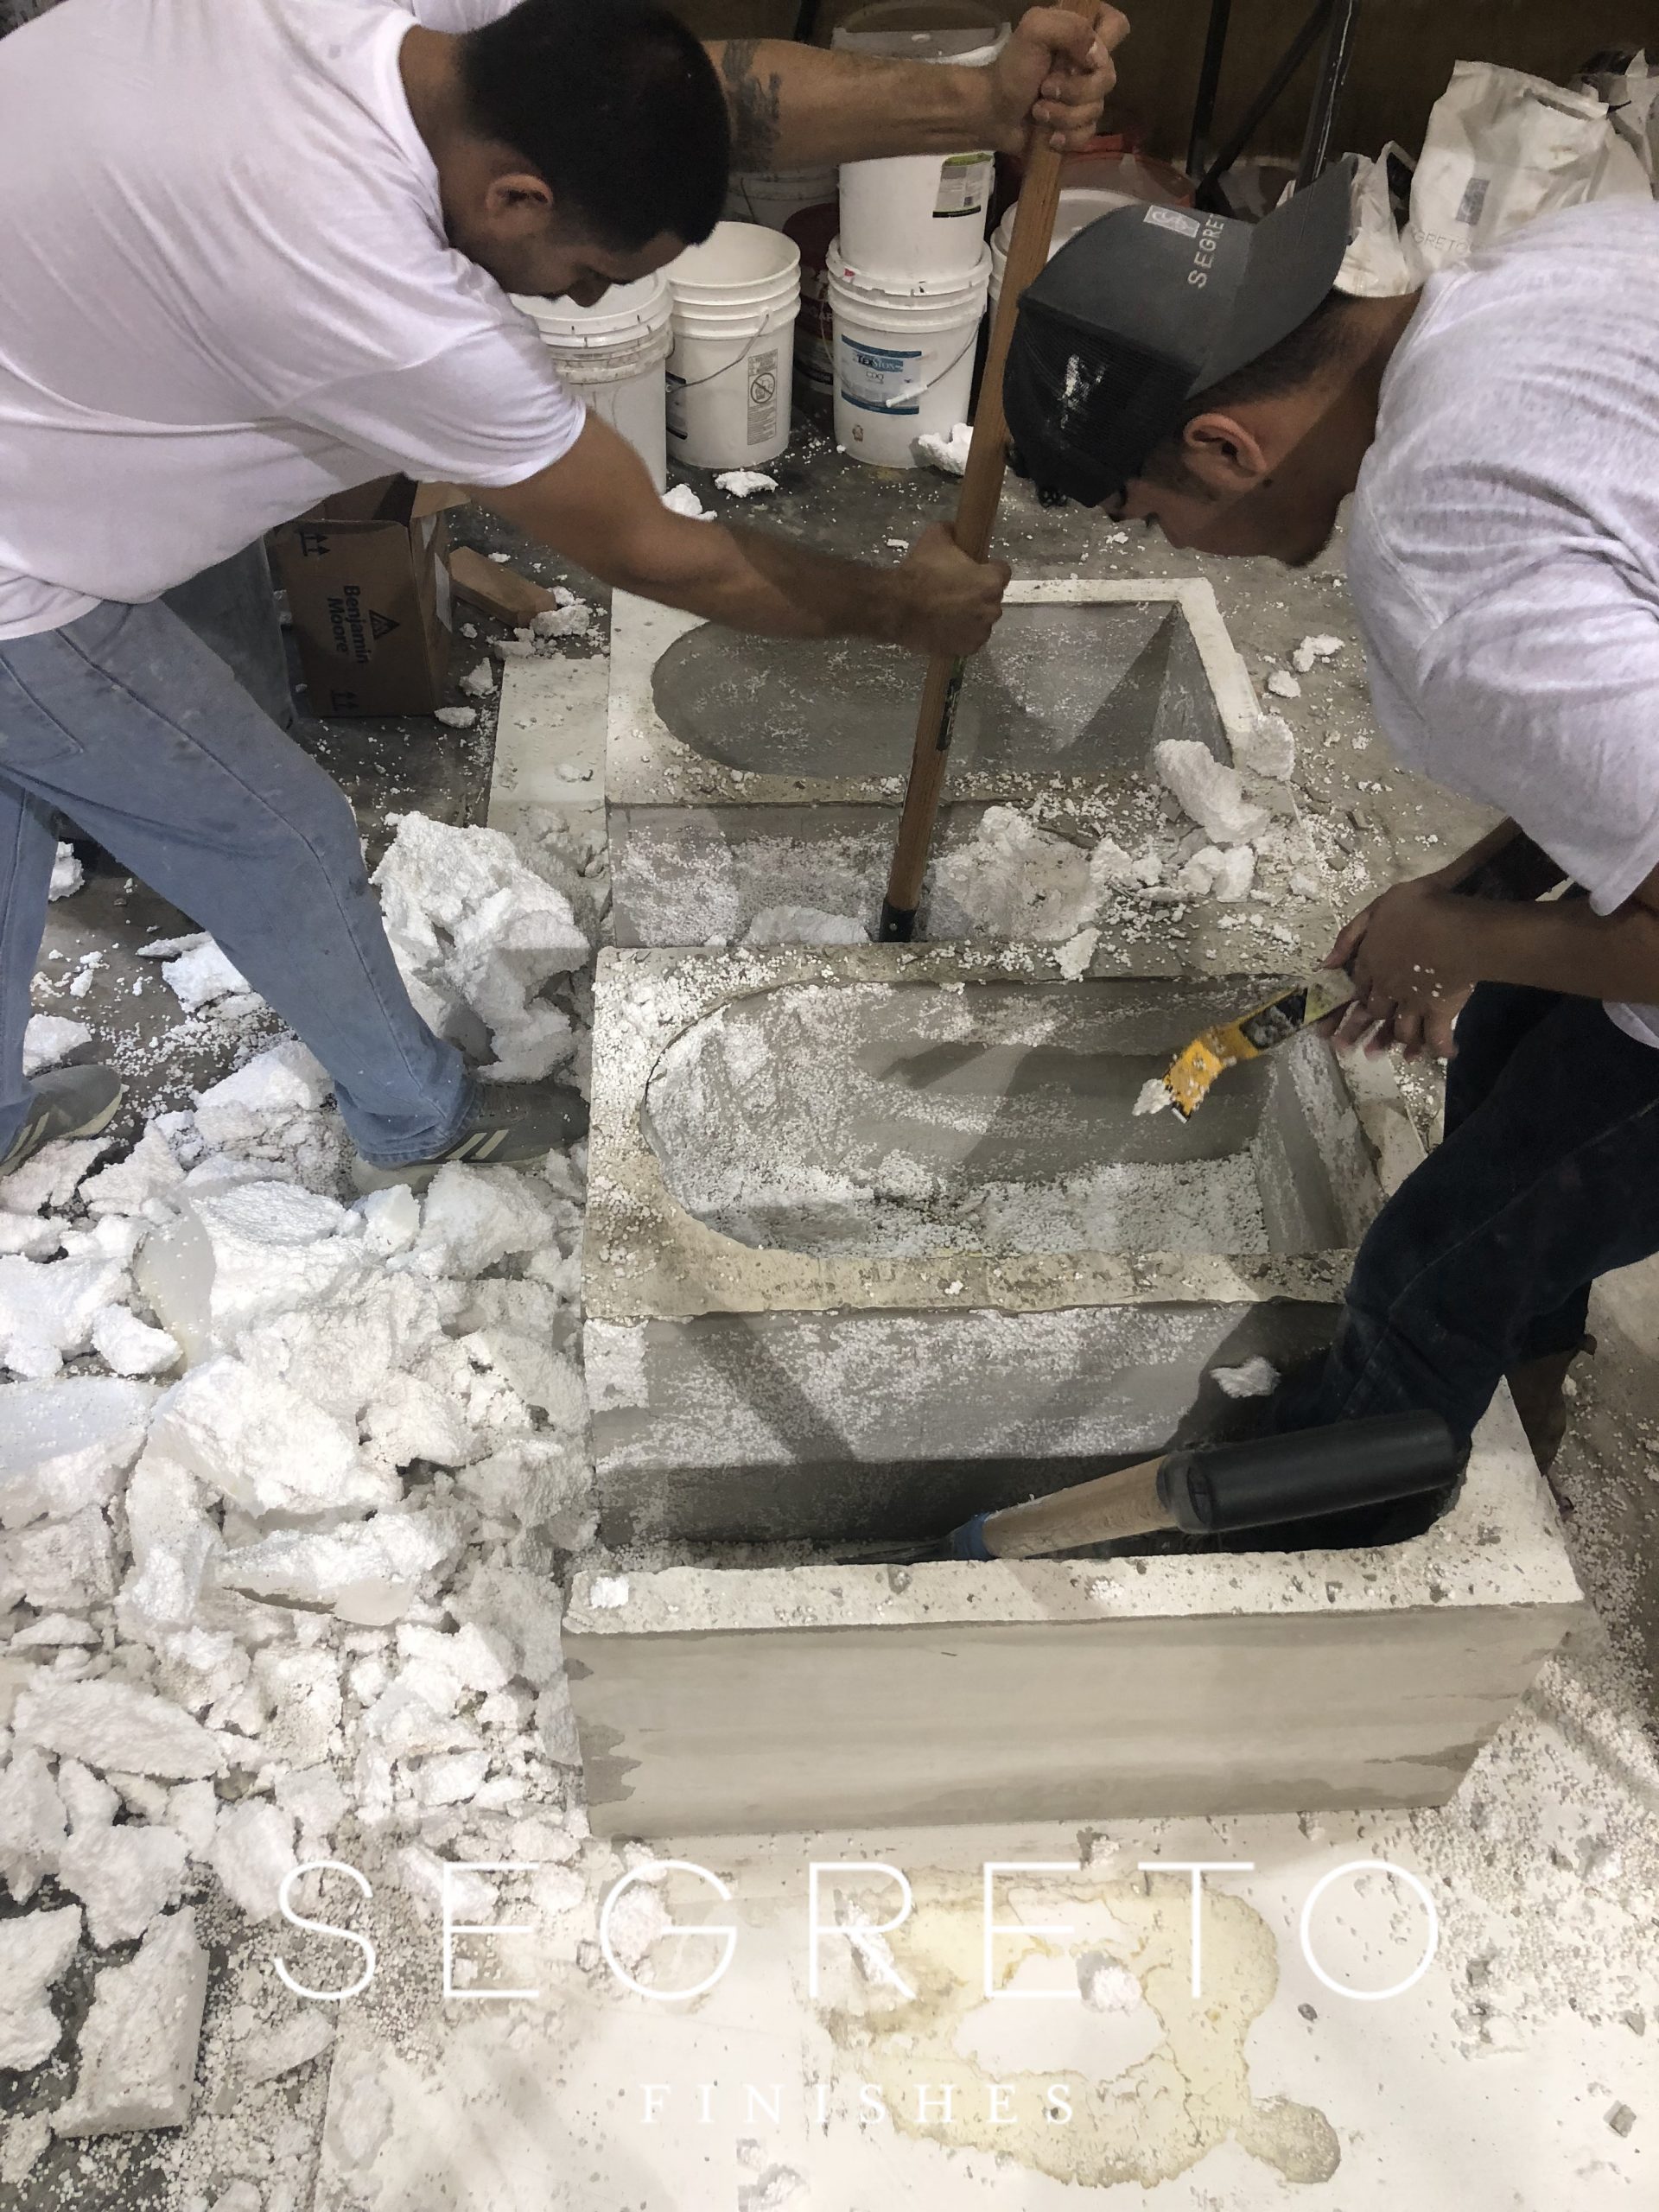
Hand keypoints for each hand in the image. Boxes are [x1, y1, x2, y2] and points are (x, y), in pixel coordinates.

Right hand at [892, 523, 1010, 656]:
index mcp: (991, 581)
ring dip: (971, 614)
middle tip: (955, 589)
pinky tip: (945, 626)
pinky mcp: (967, 649)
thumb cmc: (919, 572)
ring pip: (982, 619)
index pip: (1002, 571)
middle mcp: (992, 608)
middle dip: (978, 592)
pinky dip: (962, 634)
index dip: (987, 568)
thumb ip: (952, 531)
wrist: (897, 607)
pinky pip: (971, 639)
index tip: (974, 568)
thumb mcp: (935, 537)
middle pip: (992, 597)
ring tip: (947, 610)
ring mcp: (980, 632)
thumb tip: (955, 529)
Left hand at [987, 4, 1129, 153]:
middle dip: (1076, 90)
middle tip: (1045, 88)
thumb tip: (1097, 58)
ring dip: (1064, 115)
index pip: (1116, 25)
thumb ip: (1070, 29)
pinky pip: (1089, 134)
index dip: (1106, 43)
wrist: (992, 113)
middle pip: (1109, 77)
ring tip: (1038, 112)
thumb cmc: (1011, 69)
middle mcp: (1088, 63)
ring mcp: (1084, 96)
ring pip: (1098, 109)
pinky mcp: (1077, 125)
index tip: (1084, 56)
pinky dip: (1067, 138)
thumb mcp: (1035, 30)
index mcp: (1081, 34)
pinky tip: (1049, 136)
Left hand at [1325, 878, 1478, 1061]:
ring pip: (1398, 1028)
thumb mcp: (1379, 908)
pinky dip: (1435, 1047)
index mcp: (1371, 962)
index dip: (1339, 1008)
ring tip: (1373, 1056)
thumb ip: (1351, 936)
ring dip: (1386, 1043)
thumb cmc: (1420, 908)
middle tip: (1343, 1049)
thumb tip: (1326, 964)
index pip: (1354, 988)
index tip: (1325, 1028)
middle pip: (1371, 1011)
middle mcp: (1388, 986)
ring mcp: (1414, 1001)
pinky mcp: (1440, 1010)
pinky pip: (1435, 1035)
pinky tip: (1433, 1056)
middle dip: (1355, 1030)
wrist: (1457, 926)